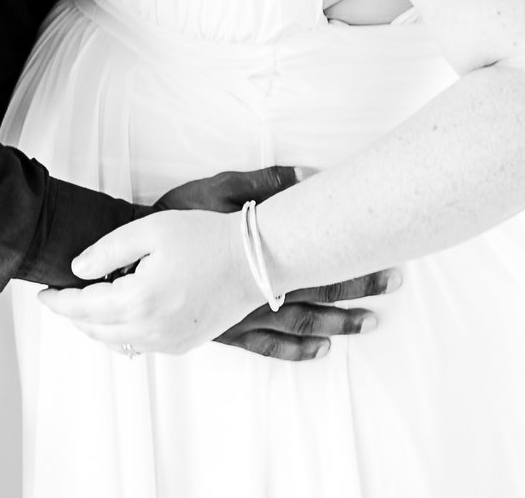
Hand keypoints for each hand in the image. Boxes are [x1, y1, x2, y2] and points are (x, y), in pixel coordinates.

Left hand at [39, 209, 256, 356]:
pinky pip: (139, 346)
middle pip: (94, 330)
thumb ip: (108, 250)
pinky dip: (121, 334)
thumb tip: (79, 269)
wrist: (254, 260)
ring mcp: (168, 342)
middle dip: (72, 315)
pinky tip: (121, 316)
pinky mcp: (182, 345)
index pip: (82, 308)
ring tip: (86, 306)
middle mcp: (151, 330)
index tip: (43, 293)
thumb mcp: (151, 230)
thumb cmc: (207, 239)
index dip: (58, 301)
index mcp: (138, 300)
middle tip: (60, 298)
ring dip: (95, 327)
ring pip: (115, 343)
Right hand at [148, 164, 396, 358]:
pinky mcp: (227, 333)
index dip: (355, 260)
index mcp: (258, 256)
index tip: (389, 254)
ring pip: (302, 324)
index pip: (318, 258)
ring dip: (340, 322)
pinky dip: (299, 351)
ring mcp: (243, 316)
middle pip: (319, 292)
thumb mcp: (217, 190)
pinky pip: (269, 348)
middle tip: (396, 283)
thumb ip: (265, 183)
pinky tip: (322, 350)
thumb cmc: (173, 221)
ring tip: (372, 321)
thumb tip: (310, 173)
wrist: (128, 261)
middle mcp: (257, 291)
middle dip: (360, 288)